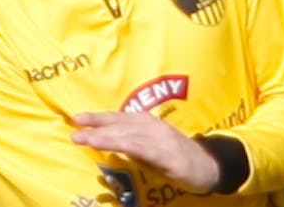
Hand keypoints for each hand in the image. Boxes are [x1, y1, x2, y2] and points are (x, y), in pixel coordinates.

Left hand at [70, 111, 218, 193]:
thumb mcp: (152, 146)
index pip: (119, 117)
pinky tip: (110, 147)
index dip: (99, 117)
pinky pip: (142, 149)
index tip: (78, 118)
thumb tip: (108, 142)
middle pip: (120, 123)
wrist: (209, 165)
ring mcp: (160, 139)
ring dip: (104, 136)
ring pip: (127, 134)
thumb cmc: (177, 156)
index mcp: (148, 122)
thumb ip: (133, 142)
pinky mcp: (167, 154)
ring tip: (84, 138)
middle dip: (96, 124)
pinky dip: (124, 146)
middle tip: (75, 125)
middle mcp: (153, 126)